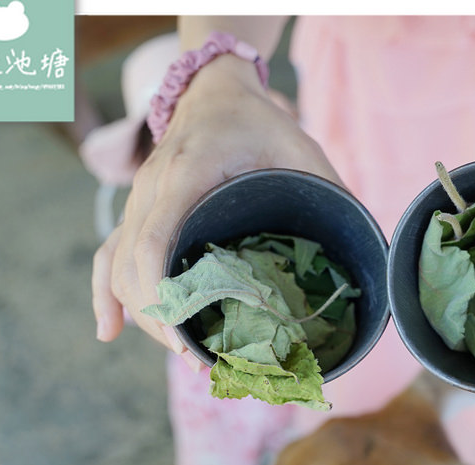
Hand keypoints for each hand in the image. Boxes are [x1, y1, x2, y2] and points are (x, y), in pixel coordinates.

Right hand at [91, 56, 340, 366]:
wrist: (216, 92)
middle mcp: (152, 186)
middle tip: (204, 361)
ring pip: (118, 266)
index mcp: (189, 170)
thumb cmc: (263, 124)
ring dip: (143, 316)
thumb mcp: (303, 151)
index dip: (161, 296)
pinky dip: (107, 294)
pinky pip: (110, 255)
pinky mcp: (136, 211)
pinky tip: (108, 331)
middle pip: (132, 265)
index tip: (184, 342)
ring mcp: (138, 200)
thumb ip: (331, 195)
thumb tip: (367, 252)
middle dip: (160, 321)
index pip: (154, 239)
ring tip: (184, 354)